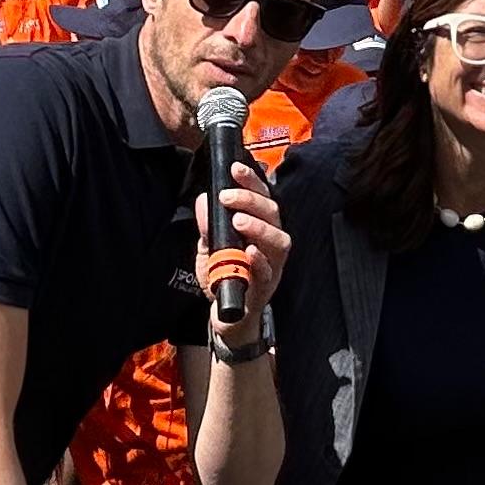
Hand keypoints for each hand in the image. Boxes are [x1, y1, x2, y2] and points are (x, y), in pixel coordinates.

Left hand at [205, 161, 290, 336]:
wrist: (227, 315)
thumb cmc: (225, 278)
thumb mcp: (210, 249)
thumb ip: (208, 226)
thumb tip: (204, 199)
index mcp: (260, 228)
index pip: (262, 197)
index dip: (251, 181)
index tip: (235, 168)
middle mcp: (271, 244)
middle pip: (273, 214)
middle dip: (252, 200)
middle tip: (228, 196)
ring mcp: (272, 266)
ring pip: (279, 241)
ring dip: (260, 228)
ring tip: (239, 221)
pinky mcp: (266, 288)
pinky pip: (268, 273)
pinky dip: (260, 261)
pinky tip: (249, 252)